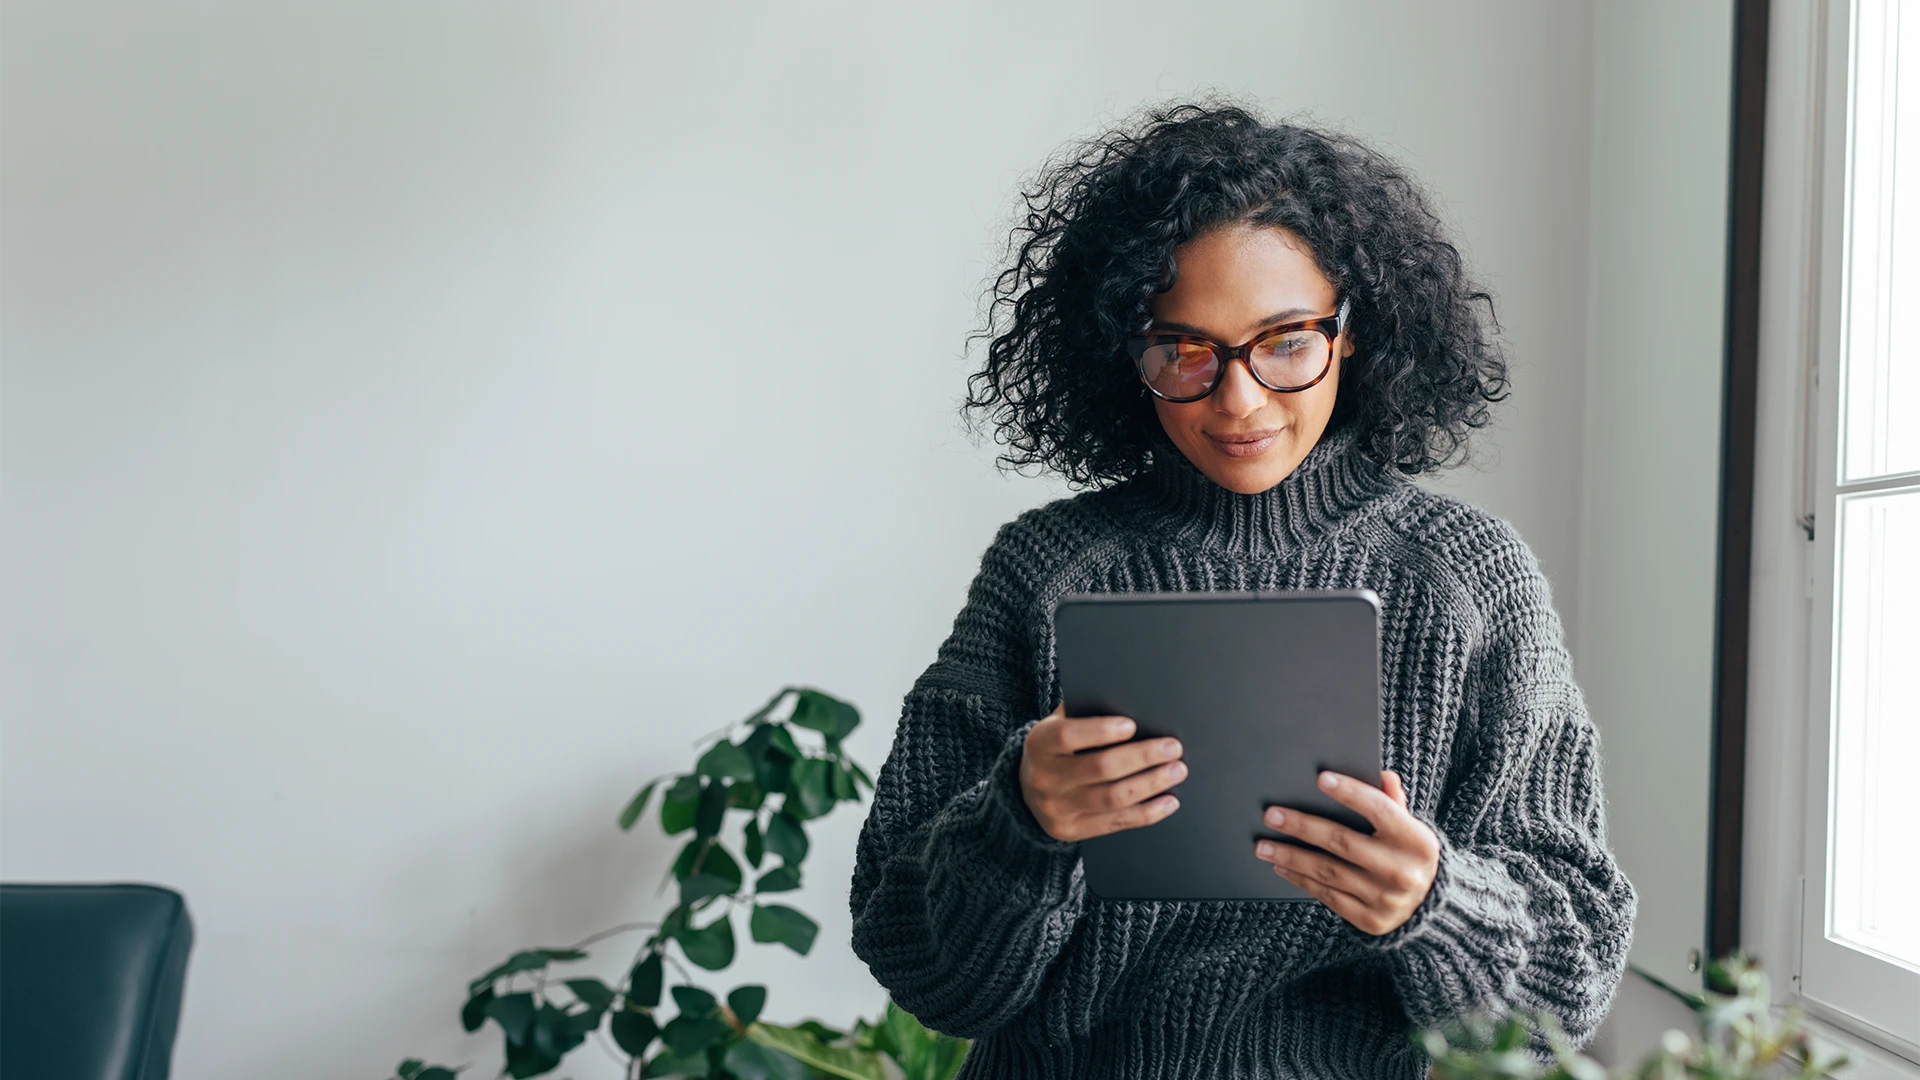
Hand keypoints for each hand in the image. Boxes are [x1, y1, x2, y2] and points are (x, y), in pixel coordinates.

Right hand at [1018, 703, 1184, 841]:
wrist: (1027, 789)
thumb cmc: (1057, 748)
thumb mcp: (1059, 724)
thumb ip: (1086, 714)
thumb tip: (1134, 708)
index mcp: (1038, 744)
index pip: (1067, 736)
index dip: (1100, 730)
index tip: (1132, 725)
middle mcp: (1044, 778)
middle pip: (1100, 768)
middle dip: (1142, 757)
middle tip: (1173, 748)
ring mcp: (1057, 809)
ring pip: (1113, 798)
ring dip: (1151, 784)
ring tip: (1177, 771)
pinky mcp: (1071, 831)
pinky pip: (1116, 823)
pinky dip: (1147, 812)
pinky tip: (1168, 801)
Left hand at [1253, 769, 1439, 934]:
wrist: (1430, 908)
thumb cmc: (1409, 854)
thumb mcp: (1410, 827)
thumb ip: (1393, 802)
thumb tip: (1382, 776)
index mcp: (1416, 840)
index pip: (1379, 810)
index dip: (1350, 793)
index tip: (1321, 778)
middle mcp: (1401, 871)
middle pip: (1343, 842)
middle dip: (1302, 826)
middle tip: (1271, 815)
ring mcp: (1385, 899)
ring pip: (1328, 872)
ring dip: (1291, 856)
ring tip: (1263, 844)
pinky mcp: (1370, 921)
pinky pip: (1328, 896)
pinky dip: (1301, 880)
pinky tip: (1281, 866)